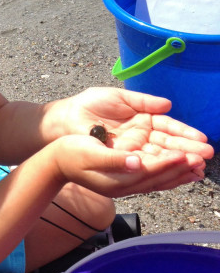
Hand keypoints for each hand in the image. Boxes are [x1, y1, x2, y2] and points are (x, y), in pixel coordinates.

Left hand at [50, 87, 213, 162]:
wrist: (66, 119)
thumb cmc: (90, 104)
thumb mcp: (119, 97)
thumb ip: (143, 101)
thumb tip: (167, 104)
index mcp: (143, 120)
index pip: (168, 128)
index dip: (184, 134)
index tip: (201, 139)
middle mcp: (141, 137)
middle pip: (168, 145)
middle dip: (187, 151)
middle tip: (206, 156)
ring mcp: (132, 149)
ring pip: (159, 157)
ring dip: (178, 163)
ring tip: (197, 168)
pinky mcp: (122, 160)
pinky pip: (143, 166)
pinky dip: (159, 170)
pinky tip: (176, 174)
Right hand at [52, 133, 206, 198]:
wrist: (55, 164)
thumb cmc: (70, 154)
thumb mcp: (89, 153)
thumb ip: (114, 159)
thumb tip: (136, 161)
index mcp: (117, 179)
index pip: (149, 171)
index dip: (168, 162)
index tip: (185, 154)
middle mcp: (124, 184)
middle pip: (158, 178)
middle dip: (181, 169)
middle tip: (202, 160)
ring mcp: (125, 184)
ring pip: (158, 180)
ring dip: (179, 174)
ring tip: (199, 168)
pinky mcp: (124, 179)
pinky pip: (152, 179)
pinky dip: (168, 174)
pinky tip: (178, 170)